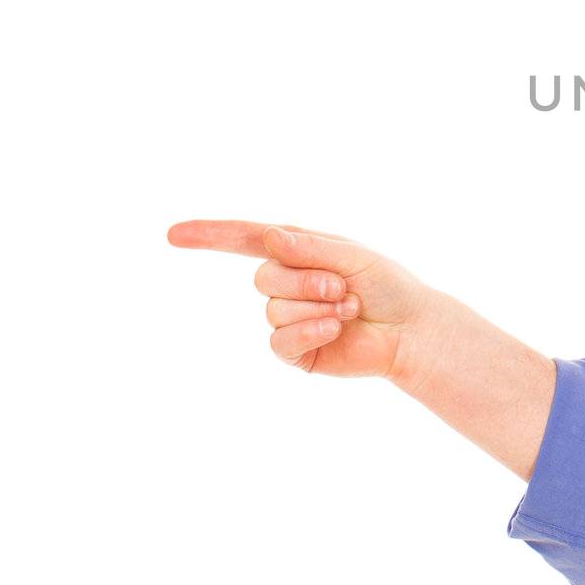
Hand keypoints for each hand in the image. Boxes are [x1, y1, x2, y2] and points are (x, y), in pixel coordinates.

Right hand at [168, 220, 432, 378]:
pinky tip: (335, 328)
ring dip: (316, 307)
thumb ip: (309, 248)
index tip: (174, 234)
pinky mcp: (295, 350)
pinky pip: (280, 341)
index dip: (209, 236)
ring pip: (273, 310)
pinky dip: (310, 331)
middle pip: (263, 277)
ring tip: (349, 307)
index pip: (244, 239)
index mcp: (298, 251)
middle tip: (342, 286)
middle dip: (305, 281)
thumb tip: (268, 237)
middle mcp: (287, 283)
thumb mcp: (352, 256)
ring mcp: (288, 318)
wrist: (410, 330)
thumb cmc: (387, 286)